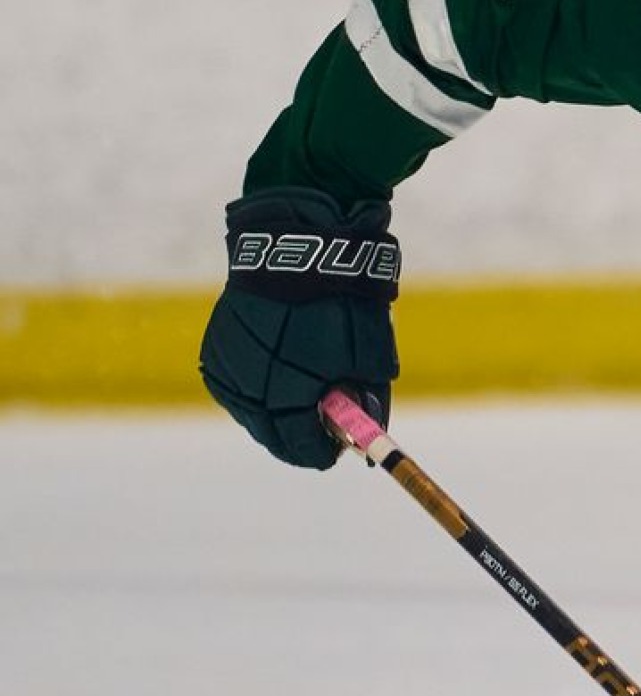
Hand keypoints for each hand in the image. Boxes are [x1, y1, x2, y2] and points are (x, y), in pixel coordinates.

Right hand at [198, 187, 401, 468]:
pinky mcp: (214, 348)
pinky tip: (279, 368)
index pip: (301, 446)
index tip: (338, 452)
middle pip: (272, 434)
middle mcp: (246, 388)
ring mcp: (225, 368)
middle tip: (324, 429)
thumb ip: (368, 400)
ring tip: (304, 389)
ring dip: (276, 409)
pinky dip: (258, 384)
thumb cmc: (343, 300)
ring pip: (252, 410)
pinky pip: (237, 382)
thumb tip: (370, 432)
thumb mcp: (371, 354)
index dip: (322, 452)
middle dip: (299, 435)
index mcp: (285, 394)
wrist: (298, 244)